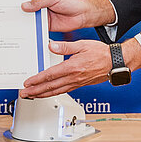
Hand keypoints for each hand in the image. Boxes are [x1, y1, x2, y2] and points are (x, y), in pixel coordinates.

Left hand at [19, 38, 140, 98]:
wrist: (116, 62)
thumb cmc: (101, 53)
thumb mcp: (82, 45)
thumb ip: (65, 46)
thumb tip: (51, 46)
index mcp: (72, 67)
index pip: (50, 75)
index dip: (37, 80)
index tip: (28, 83)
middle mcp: (74, 77)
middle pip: (50, 86)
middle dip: (35, 91)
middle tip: (24, 94)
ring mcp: (77, 83)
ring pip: (56, 91)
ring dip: (43, 94)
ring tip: (32, 96)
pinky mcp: (80, 84)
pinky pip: (64, 91)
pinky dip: (54, 93)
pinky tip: (48, 93)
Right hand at [21, 0, 115, 32]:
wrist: (84, 15)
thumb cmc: (74, 1)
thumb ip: (40, 1)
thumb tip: (26, 5)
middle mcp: (41, 3)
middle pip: (26, 6)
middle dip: (18, 8)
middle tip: (8, 10)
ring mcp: (42, 14)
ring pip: (29, 17)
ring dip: (23, 19)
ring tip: (13, 20)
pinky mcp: (45, 24)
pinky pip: (36, 26)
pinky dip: (30, 28)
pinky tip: (24, 29)